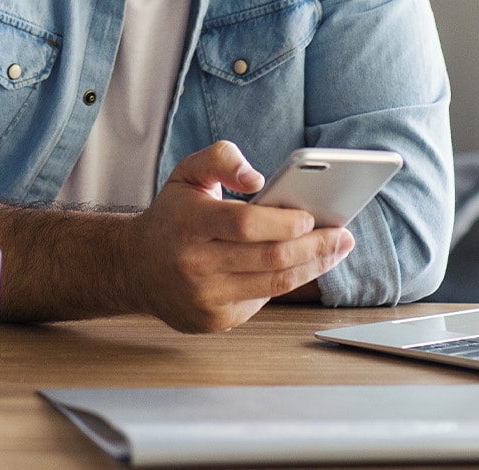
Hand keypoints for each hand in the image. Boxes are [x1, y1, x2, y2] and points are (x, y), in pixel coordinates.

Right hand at [122, 141, 352, 332]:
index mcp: (189, 223)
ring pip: (274, 285)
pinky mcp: (214, 320)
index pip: (246, 224)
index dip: (284, 222)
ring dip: (313, 267)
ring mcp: (204, 297)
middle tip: (343, 235)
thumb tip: (257, 178)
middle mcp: (195, 264)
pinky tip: (305, 266)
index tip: (312, 216)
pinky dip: (288, 282)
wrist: (135, 268)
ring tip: (336, 250)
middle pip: (270, 258)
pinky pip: (263, 301)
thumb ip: (221, 158)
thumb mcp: (187, 174)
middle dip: (315, 246)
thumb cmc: (171, 217)